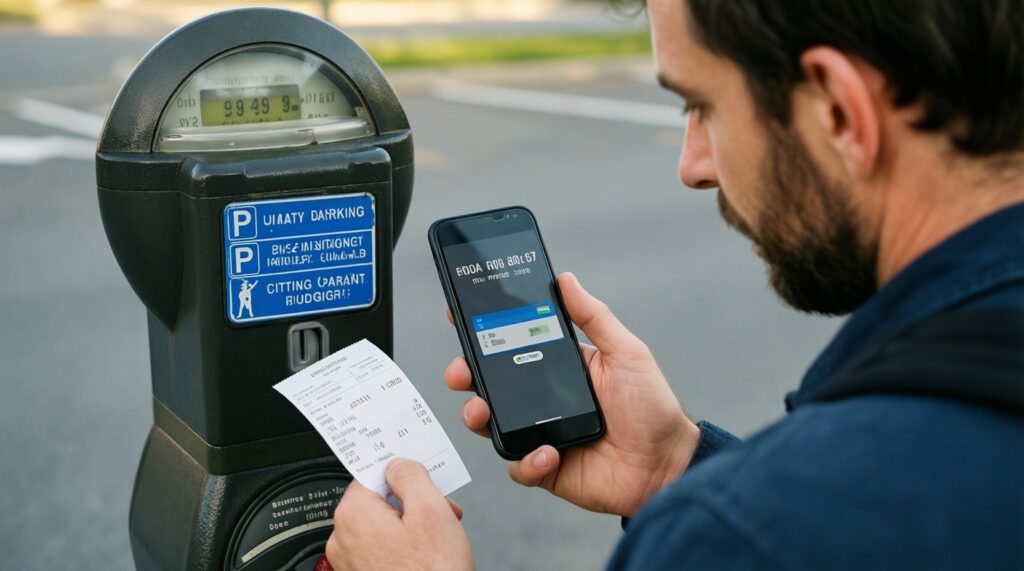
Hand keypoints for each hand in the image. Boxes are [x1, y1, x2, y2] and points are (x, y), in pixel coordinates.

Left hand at [327, 458, 472, 570]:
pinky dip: (404, 545)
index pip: (371, 473)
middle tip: (441, 510)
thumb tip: (399, 464)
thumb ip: (412, 476)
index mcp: (354, 515)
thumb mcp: (432, 511)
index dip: (402, 473)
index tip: (418, 476)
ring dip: (411, 524)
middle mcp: (344, 539)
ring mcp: (351, 562)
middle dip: (412, 501)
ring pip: (382, 525)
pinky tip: (427, 553)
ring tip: (439, 536)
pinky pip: (381, 548)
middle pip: (378, 500)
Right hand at [445, 272, 700, 517]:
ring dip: (476, 415)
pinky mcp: (546, 468)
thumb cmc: (653, 407)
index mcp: (558, 368)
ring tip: (481, 409)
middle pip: (489, 383)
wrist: (667, 465)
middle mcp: (543, 400)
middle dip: (465, 374)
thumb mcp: (626, 352)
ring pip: (491, 424)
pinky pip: (519, 465)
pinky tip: (548, 452)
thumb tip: (566, 279)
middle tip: (460, 371)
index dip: (483, 332)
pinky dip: (527, 461)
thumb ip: (593, 317)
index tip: (460, 315)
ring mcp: (540, 433)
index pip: (511, 345)